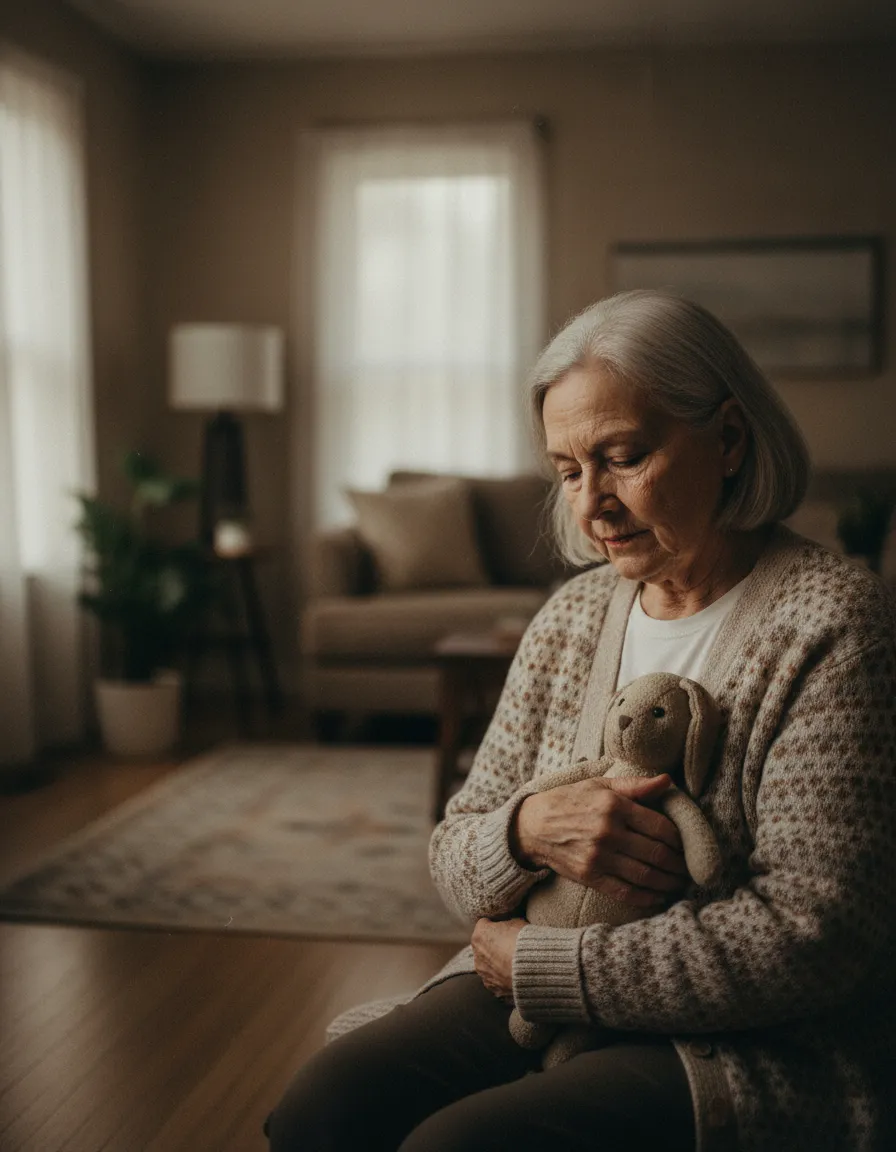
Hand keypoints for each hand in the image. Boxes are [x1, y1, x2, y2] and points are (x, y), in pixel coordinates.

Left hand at [471, 917, 525, 1000]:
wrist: (533, 968)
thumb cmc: (524, 941)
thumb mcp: (517, 922)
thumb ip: (508, 923)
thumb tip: (509, 925)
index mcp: (479, 934)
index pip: (484, 925)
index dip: (496, 925)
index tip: (506, 928)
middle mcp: (476, 954)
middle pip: (483, 945)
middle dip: (494, 945)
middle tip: (510, 945)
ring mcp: (483, 972)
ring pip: (487, 964)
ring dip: (496, 962)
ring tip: (513, 961)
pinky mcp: (491, 986)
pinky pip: (494, 979)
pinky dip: (501, 976)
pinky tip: (513, 974)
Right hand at [511, 774, 687, 908]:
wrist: (532, 826)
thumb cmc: (569, 801)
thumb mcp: (599, 785)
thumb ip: (635, 785)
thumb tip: (668, 781)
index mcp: (614, 805)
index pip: (661, 827)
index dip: (681, 840)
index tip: (688, 846)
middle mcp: (608, 831)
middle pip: (657, 853)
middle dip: (679, 865)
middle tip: (689, 869)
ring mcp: (598, 856)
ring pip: (646, 875)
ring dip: (668, 882)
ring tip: (679, 883)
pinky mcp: (590, 877)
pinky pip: (626, 891)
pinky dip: (647, 898)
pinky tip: (659, 897)